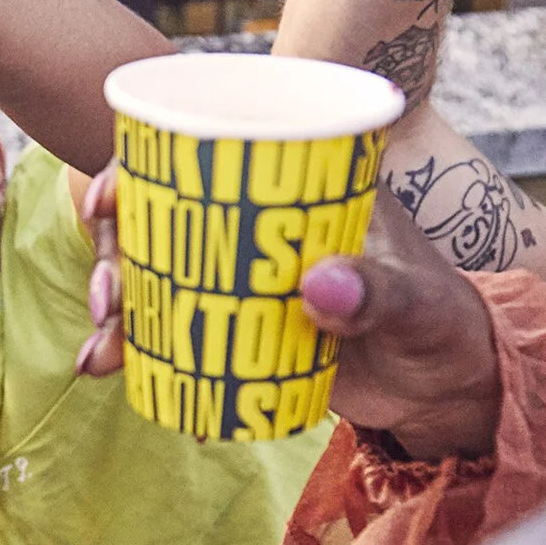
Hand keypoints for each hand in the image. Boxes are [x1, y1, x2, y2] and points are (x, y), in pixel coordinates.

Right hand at [78, 172, 499, 458]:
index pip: (208, 154)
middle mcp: (264, 223)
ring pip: (159, 274)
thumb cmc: (445, 325)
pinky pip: (176, 327)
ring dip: (119, 306)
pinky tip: (106, 369)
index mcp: (302, 186)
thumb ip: (378, 294)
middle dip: (113, 252)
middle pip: (162, 215)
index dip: (141, 167)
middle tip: (107, 300)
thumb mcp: (418, 305)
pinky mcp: (242, 328)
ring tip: (99, 354)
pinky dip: (139, 348)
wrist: (446, 390)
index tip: (106, 200)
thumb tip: (320, 287)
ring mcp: (248, 277)